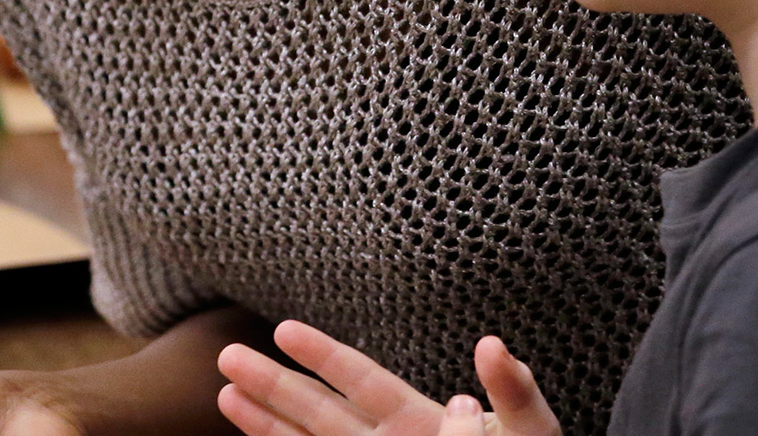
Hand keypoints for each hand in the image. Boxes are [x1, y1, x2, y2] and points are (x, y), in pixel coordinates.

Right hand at [217, 323, 558, 435]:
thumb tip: (491, 345)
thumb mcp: (533, 431)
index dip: (324, 357)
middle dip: (275, 386)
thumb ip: (513, 394)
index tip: (283, 330)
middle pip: (324, 413)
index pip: (364, 381)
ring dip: (270, 425)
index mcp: (426, 421)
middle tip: (225, 356)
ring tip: (224, 397)